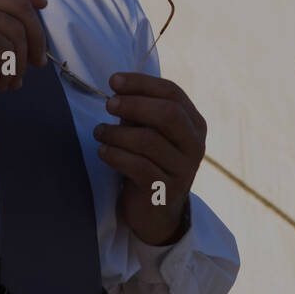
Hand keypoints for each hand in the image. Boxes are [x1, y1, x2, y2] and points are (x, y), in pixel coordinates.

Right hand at [0, 0, 47, 134]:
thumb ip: (0, 9)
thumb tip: (40, 2)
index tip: (40, 5)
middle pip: (21, 4)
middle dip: (37, 37)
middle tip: (37, 62)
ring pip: (17, 31)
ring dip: (21, 62)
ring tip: (12, 78)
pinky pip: (6, 50)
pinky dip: (10, 71)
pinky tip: (0, 82)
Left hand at [93, 72, 206, 245]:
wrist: (156, 212)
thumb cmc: (150, 162)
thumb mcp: (149, 133)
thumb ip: (140, 113)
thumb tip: (117, 87)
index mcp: (194, 124)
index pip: (172, 93)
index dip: (141, 83)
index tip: (114, 81)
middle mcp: (195, 145)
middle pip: (168, 113)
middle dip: (134, 104)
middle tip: (108, 104)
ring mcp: (184, 170)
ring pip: (149, 141)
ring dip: (117, 133)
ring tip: (99, 132)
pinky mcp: (166, 191)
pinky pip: (138, 166)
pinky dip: (115, 155)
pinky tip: (102, 152)